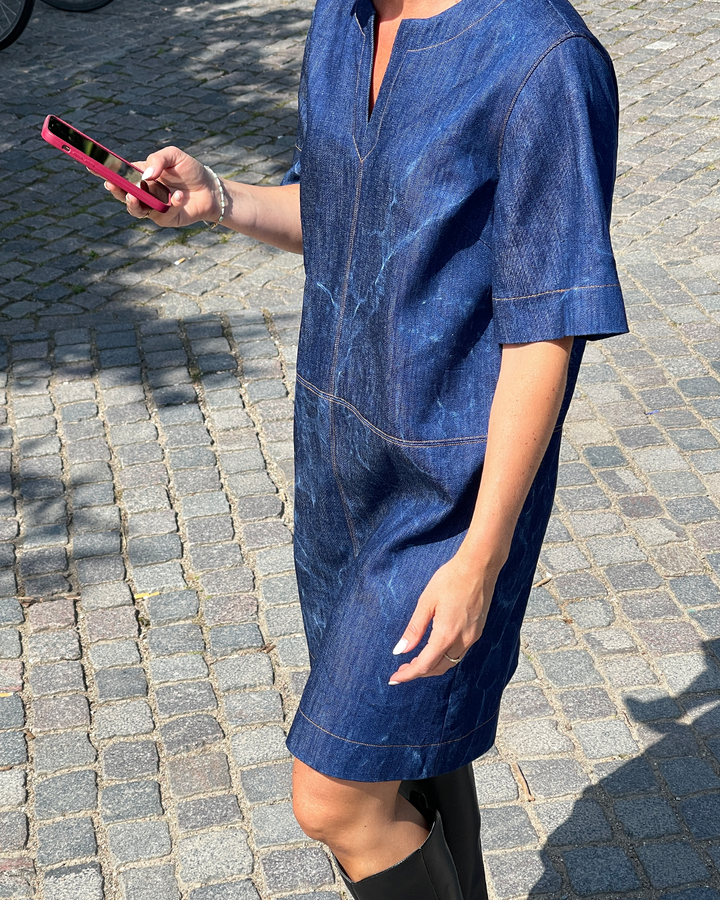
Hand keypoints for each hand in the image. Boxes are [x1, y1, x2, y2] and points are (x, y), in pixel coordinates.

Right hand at [103, 146, 219, 227]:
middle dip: (114, 190)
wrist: (211, 190)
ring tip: (135, 197)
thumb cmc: (190, 170)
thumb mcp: (174, 155)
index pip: (118, 172)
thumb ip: (158, 159)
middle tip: (112, 185)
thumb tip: (145, 174)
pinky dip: (170, 204)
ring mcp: (152, 207)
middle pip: (121, 194)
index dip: (103, 170)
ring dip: (133, 204)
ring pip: (135, 210)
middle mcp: (143, 192)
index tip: (90, 165)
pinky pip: (161, 214)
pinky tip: (179, 196)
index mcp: (139, 174)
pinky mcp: (165, 219)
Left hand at [388, 552, 499, 683]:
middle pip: (438, 668)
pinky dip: (444, 657)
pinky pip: (459, 653)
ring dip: (433, 666)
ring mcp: (473, 637)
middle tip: (400, 670)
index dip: (408, 675)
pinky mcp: (477, 631)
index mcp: (446, 635)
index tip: (393, 679)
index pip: (424, 665)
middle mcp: (462, 641)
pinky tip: (434, 649)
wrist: (479, 566)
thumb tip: (400, 650)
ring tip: (414, 661)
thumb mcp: (426, 602)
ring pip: (450, 662)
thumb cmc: (450, 579)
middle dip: (419, 672)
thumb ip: (414, 629)